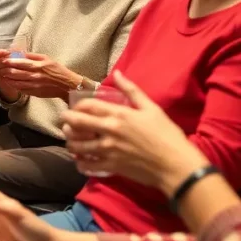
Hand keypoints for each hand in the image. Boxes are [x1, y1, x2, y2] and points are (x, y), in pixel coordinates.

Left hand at [0, 52, 86, 99]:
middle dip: (4, 70)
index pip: (19, 62)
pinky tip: (8, 82)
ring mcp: (33, 85)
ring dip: (6, 78)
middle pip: (14, 72)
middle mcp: (34, 75)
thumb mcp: (45, 58)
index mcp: (37, 65)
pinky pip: (20, 89)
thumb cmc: (56, 70)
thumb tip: (19, 52)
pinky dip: (12, 85)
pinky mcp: (33, 92)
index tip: (1, 59)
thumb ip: (31, 56)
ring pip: (15, 82)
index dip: (8, 61)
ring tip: (0, 74)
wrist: (66, 85)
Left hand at [61, 70, 208, 194]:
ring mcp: (108, 150)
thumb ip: (132, 90)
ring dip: (70, 143)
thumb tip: (117, 73)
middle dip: (66, 121)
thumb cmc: (166, 134)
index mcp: (118, 114)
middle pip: (76, 124)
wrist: (176, 164)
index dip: (76, 106)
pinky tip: (81, 161)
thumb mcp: (151, 108)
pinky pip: (87, 166)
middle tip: (64, 122)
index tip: (74, 107)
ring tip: (71, 141)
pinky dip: (80, 163)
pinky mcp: (111, 167)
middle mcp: (109, 131)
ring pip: (77, 146)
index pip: (87, 105)